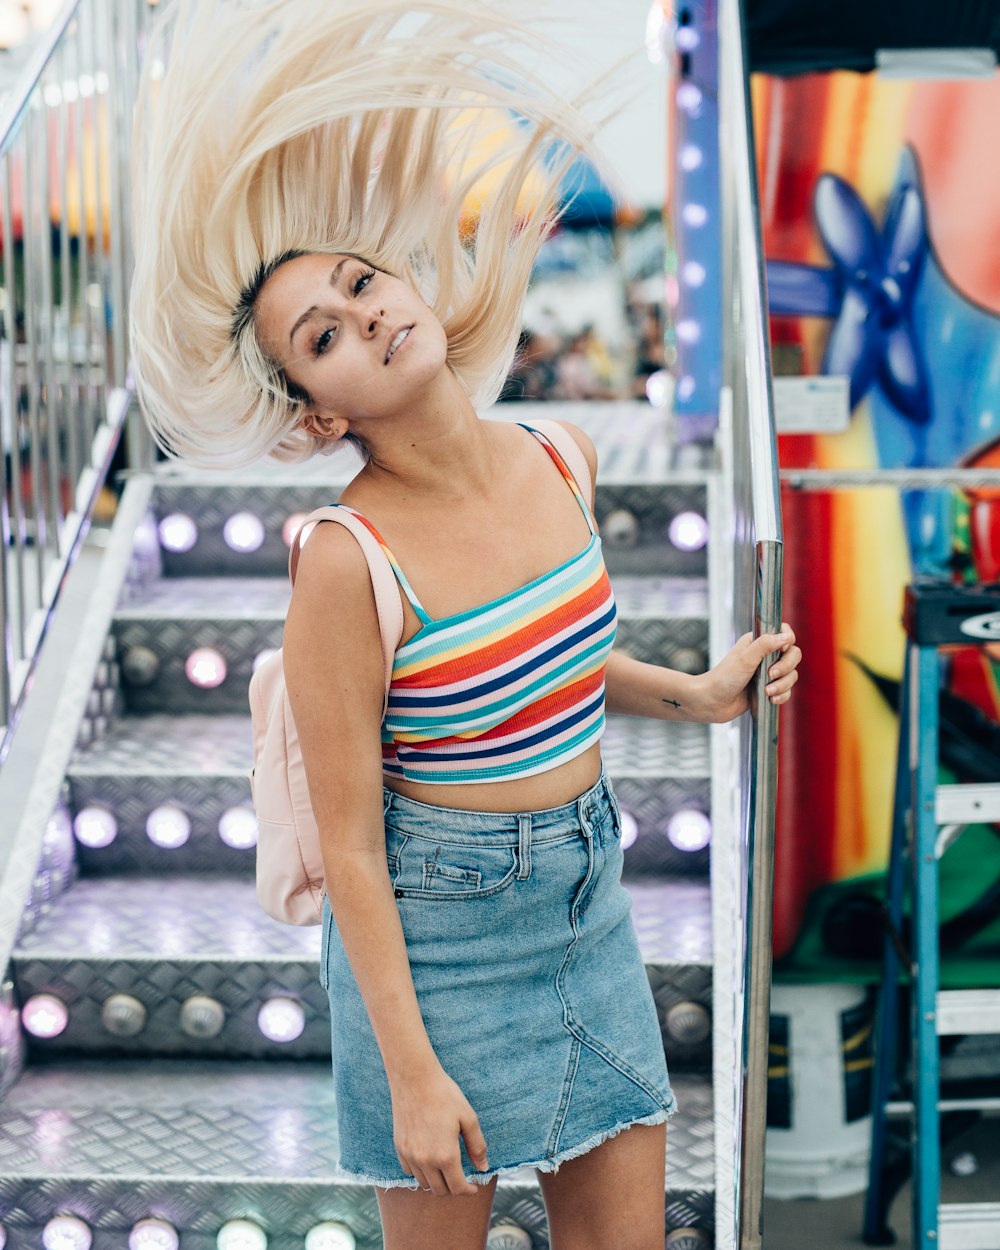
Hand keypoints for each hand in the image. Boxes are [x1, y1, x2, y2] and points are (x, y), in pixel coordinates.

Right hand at [390, 1064, 488, 1195]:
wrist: (414, 1078)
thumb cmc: (444, 1095)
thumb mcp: (468, 1118)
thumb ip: (477, 1146)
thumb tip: (483, 1168)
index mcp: (445, 1155)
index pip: (457, 1187)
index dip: (468, 1191)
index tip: (473, 1187)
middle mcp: (425, 1161)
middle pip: (440, 1190)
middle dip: (453, 1188)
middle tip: (461, 1177)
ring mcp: (410, 1155)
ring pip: (424, 1183)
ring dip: (436, 1181)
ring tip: (446, 1169)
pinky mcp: (400, 1148)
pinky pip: (410, 1171)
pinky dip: (420, 1172)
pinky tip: (429, 1159)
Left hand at [699, 623, 800, 722]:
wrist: (711, 702)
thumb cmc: (723, 678)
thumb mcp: (745, 658)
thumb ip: (765, 644)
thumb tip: (786, 636)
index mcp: (758, 642)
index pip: (784, 634)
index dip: (788, 641)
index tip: (782, 650)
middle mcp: (765, 656)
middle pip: (793, 655)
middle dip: (786, 667)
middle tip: (771, 674)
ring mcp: (768, 674)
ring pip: (791, 675)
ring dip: (783, 685)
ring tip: (767, 692)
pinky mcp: (768, 689)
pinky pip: (786, 691)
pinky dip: (782, 695)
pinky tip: (770, 699)